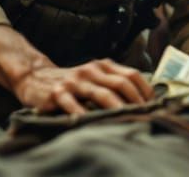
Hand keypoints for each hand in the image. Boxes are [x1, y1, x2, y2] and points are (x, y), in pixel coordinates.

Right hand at [13, 58, 152, 113]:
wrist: (35, 77)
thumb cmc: (72, 82)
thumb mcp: (94, 76)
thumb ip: (112, 83)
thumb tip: (142, 100)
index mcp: (103, 65)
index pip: (132, 74)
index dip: (145, 90)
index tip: (153, 105)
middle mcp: (91, 70)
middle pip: (121, 83)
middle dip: (136, 100)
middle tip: (144, 115)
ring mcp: (75, 81)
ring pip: (101, 94)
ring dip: (117, 108)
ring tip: (127, 119)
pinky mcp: (58, 93)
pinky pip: (73, 106)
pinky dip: (84, 115)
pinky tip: (92, 123)